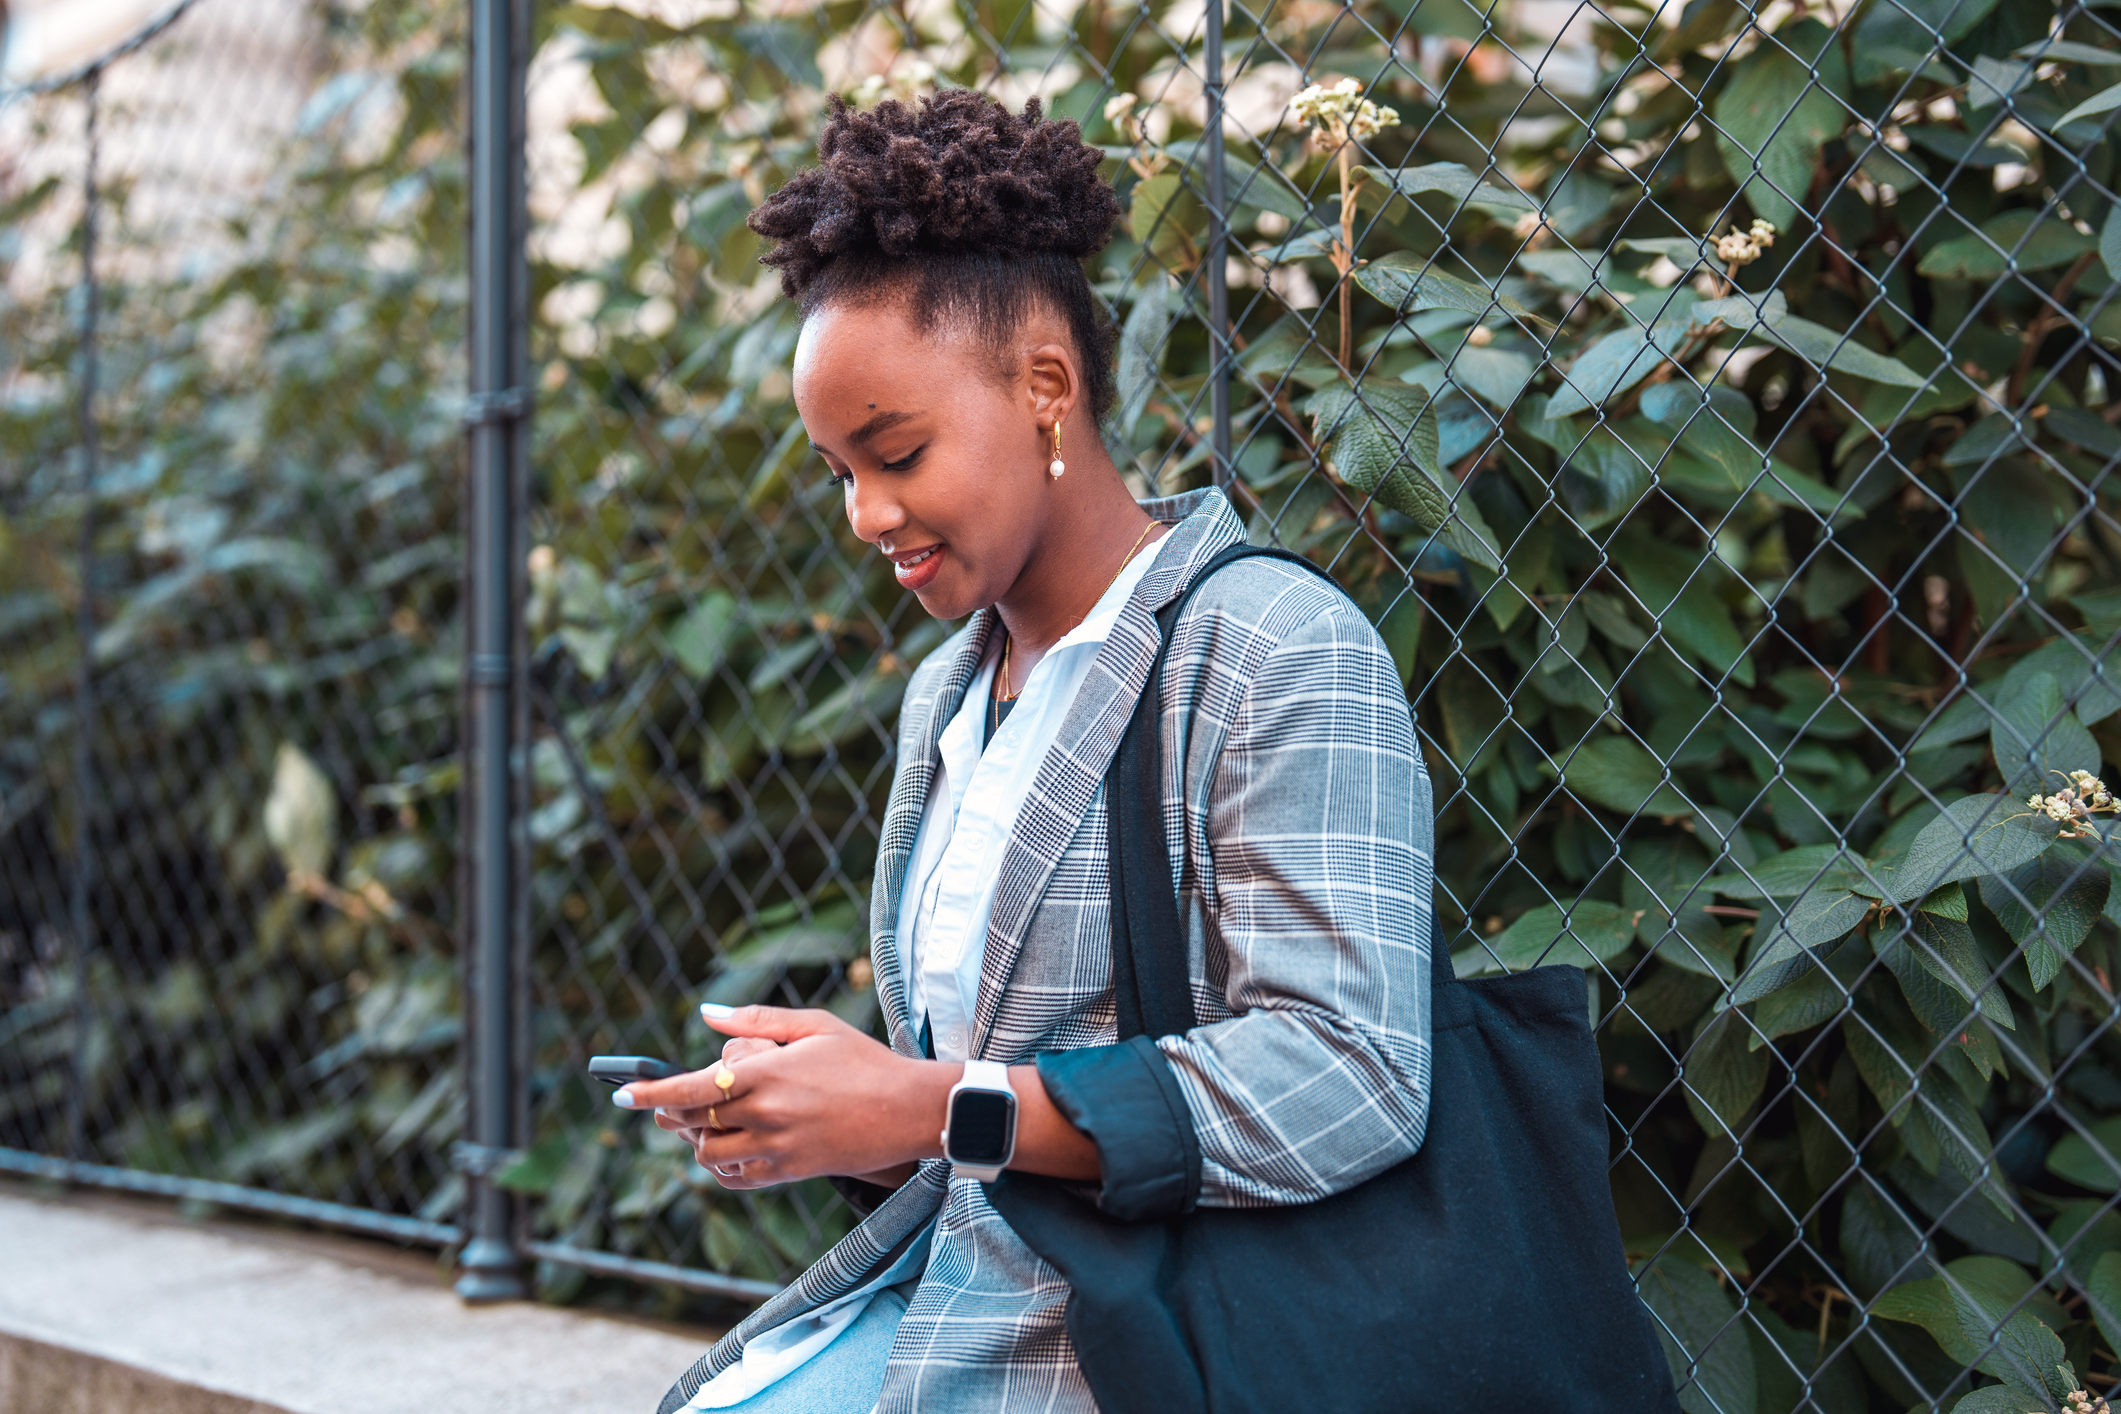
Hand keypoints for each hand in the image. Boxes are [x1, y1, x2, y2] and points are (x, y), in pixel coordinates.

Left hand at [623, 1004, 955, 1190]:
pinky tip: (727, 1148)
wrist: (908, 1110)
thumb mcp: (814, 1024)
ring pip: (709, 1154)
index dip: (650, 1093)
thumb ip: (756, 1020)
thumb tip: (706, 1014)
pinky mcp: (790, 1172)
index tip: (622, 1095)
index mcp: (767, 1073)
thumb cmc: (863, 1060)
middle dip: (670, 1113)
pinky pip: (736, 1177)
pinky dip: (720, 1165)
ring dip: (696, 1139)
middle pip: (693, 1121)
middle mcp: (766, 1114)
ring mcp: (777, 1148)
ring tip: (703, 1122)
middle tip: (663, 1104)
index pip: (691, 1087)